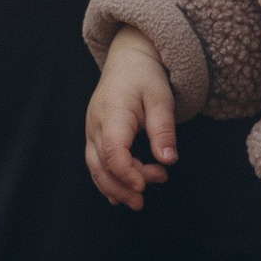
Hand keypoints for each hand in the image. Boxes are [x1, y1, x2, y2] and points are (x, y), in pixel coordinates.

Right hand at [86, 28, 178, 208]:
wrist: (128, 59)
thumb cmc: (145, 77)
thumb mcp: (161, 99)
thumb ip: (163, 130)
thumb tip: (168, 161)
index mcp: (113, 113)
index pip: (114, 151)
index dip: (127, 172)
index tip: (146, 185)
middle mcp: (96, 124)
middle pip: (101, 164)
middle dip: (122, 186)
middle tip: (145, 199)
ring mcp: (92, 130)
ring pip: (95, 167)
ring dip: (114, 187)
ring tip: (136, 201)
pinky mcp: (94, 135)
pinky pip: (95, 162)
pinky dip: (106, 180)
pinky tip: (121, 194)